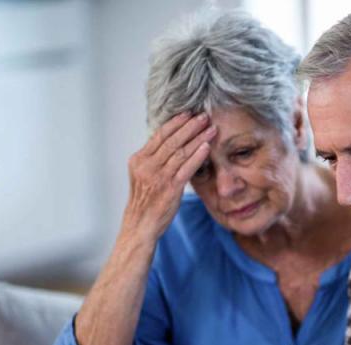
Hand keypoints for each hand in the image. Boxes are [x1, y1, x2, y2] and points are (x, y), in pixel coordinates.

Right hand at [122, 112, 215, 240]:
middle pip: (171, 140)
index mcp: (139, 160)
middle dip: (189, 126)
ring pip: (180, 152)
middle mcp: (147, 166)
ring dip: (198, 138)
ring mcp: (158, 177)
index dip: (175, 123)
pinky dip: (197, 156)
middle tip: (204, 116)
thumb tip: (171, 141)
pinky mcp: (170, 188)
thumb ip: (154, 159)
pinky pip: (186, 168)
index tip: (188, 113)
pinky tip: (207, 147)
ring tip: (211, 128)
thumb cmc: (145, 199)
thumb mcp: (143, 174)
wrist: (140, 224)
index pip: (159, 135)